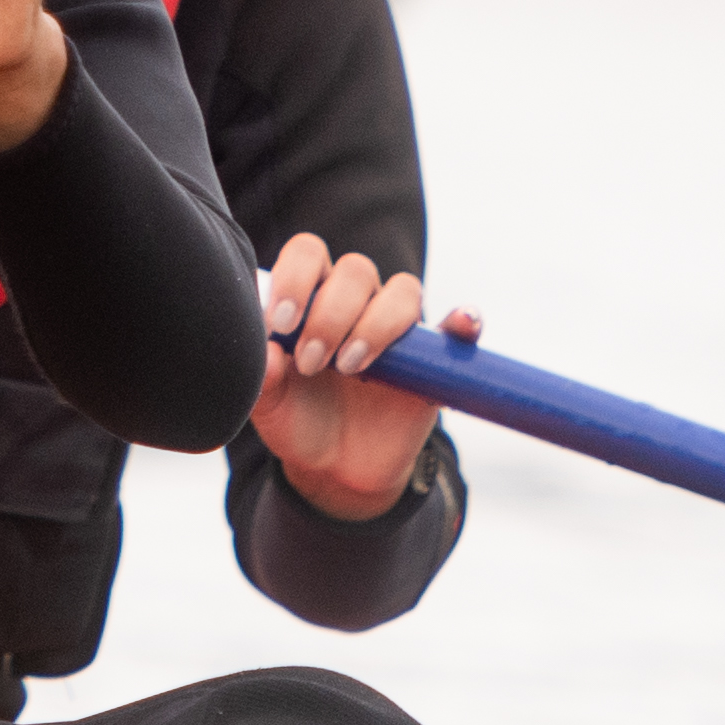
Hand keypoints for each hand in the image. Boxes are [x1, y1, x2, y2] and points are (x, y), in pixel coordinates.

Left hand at [249, 236, 445, 518]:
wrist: (336, 470)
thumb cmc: (298, 422)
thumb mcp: (268, 406)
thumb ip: (261, 377)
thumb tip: (265, 351)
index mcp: (312, 298)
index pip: (309, 254)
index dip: (295, 278)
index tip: (280, 323)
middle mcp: (356, 302)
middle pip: (356, 270)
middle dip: (331, 313)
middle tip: (313, 362)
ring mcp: (396, 327)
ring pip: (402, 290)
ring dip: (376, 324)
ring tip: (350, 367)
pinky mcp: (431, 358)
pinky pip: (458, 329)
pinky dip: (464, 321)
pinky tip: (461, 324)